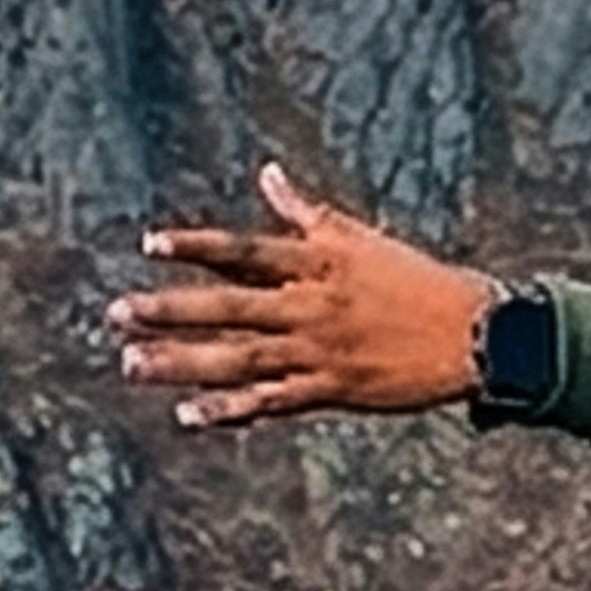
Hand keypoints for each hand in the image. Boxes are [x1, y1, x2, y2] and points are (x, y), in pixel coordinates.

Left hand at [112, 165, 502, 425]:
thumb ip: (305, 212)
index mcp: (318, 263)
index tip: (149, 244)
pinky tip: (189, 415)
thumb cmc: (414, 280)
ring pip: (240, 358)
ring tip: (132, 364)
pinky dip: (231, 410)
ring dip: (183, 362)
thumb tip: (267, 174)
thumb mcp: (359, 239)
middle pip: (229, 308)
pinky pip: (274, 401)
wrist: (476, 333)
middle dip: (169, 310)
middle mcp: (312, 306)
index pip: (245, 252)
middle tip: (115, 314)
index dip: (196, 247)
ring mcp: (321, 351)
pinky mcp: (335, 389)